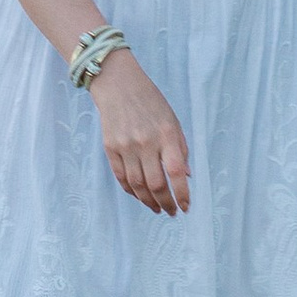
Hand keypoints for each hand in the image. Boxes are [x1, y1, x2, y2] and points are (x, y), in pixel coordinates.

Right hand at [87, 53, 190, 214]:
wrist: (118, 84)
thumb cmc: (151, 102)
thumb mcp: (173, 120)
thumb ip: (180, 148)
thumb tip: (186, 176)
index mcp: (166, 134)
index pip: (176, 172)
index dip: (182, 193)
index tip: (186, 207)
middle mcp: (146, 142)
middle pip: (156, 184)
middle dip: (166, 203)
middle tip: (171, 211)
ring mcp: (126, 146)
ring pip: (138, 185)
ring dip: (149, 202)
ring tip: (157, 208)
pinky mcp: (111, 148)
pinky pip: (121, 177)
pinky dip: (131, 191)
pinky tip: (140, 196)